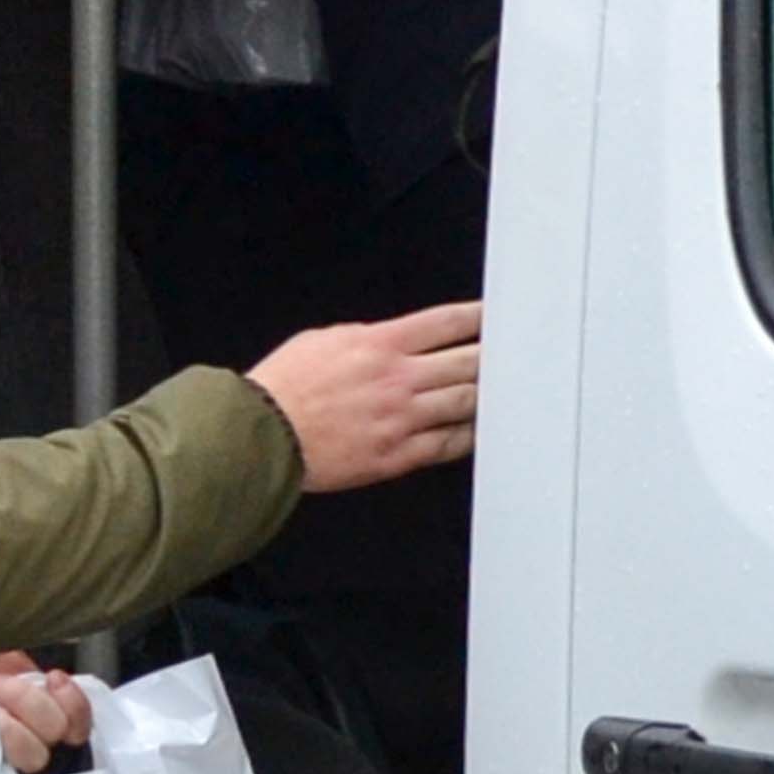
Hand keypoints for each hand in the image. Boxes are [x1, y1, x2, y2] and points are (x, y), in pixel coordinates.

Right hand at [249, 300, 479, 491]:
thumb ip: (366, 338)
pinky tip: (474, 431)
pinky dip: (467, 436)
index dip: (479, 318)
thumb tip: (393, 341)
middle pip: (468, 362)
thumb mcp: (323, 340)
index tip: (496, 318)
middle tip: (511, 357)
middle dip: (494, 357)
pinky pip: (446, 444)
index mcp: (381, 344)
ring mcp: (401, 419)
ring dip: (486, 396)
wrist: (262, 436)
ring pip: (465, 403)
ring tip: (501, 394)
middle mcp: (398, 379)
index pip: (447, 323)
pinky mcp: (396, 454)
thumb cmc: (283, 388)